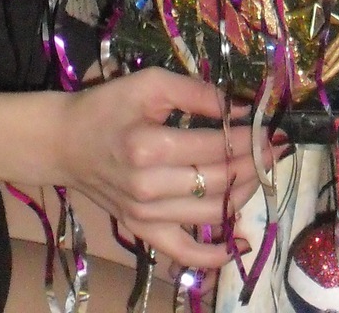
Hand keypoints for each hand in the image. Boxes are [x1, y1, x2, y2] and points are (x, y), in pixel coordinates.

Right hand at [49, 68, 269, 274]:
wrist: (64, 142)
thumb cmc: (107, 106)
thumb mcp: (149, 84)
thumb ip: (195, 91)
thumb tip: (239, 107)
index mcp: (150, 146)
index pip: (215, 147)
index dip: (248, 138)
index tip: (269, 127)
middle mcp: (149, 186)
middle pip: (219, 181)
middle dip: (254, 163)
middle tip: (273, 147)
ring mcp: (146, 216)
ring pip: (212, 213)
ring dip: (244, 194)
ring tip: (258, 172)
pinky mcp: (142, 231)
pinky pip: (184, 253)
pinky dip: (215, 255)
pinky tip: (240, 242)